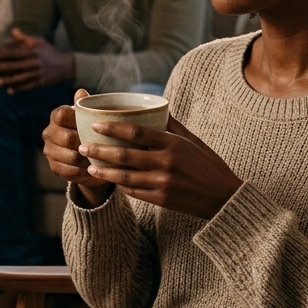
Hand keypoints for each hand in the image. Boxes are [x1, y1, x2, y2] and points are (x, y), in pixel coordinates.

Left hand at [0, 27, 74, 92]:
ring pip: (20, 78)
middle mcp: (35, 62)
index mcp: (33, 51)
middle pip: (15, 66)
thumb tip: (13, 31)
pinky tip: (9, 90)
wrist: (66, 66)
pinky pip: (28, 86)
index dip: (3, 54)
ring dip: (7, 80)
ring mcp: (38, 73)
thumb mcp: (39, 42)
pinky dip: (18, 89)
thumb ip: (24, 38)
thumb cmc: (49, 52)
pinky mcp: (41, 82)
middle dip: (1, 68)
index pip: (15, 52)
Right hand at [42, 88, 112, 206]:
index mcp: (56, 116)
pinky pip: (69, 171)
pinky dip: (83, 170)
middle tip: (101, 146)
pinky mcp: (54, 167)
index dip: (76, 120)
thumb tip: (81, 91)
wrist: (88, 153)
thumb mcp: (91, 117)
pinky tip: (93, 168)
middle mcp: (49, 132)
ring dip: (87, 158)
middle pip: (67, 138)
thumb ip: (86, 105)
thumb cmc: (91, 129)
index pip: (62, 115)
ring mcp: (49, 150)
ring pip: (70, 156)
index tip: (92, 126)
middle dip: (85, 143)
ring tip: (99, 158)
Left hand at [77, 114, 241, 218]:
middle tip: (82, 145)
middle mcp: (165, 163)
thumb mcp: (193, 141)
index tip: (96, 124)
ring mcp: (162, 183)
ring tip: (89, 166)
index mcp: (172, 144)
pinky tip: (109, 180)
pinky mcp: (161, 200)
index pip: (136, 133)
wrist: (224, 198)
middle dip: (100, 150)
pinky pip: (134, 192)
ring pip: (124, 177)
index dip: (113, 128)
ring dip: (103, 171)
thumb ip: (172, 125)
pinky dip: (120, 185)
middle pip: (124, 156)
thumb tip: (156, 107)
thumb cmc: (209, 164)